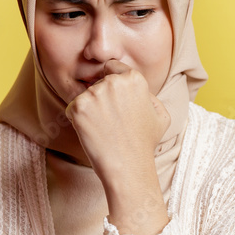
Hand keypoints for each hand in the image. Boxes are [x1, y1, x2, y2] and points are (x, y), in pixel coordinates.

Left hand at [65, 60, 169, 178]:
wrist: (128, 166)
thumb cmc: (145, 143)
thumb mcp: (161, 115)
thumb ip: (150, 96)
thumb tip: (139, 89)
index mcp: (134, 78)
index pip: (113, 68)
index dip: (112, 85)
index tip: (114, 102)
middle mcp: (113, 82)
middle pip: (98, 83)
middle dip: (101, 99)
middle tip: (111, 122)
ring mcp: (94, 94)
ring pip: (85, 96)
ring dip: (90, 110)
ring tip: (104, 129)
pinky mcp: (78, 107)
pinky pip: (73, 108)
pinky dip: (78, 120)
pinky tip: (93, 132)